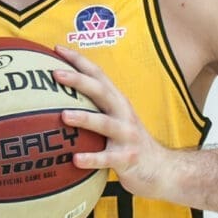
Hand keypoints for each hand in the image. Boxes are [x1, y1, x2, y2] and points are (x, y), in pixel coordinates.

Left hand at [54, 45, 182, 201]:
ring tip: (63, 116)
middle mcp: (123, 114)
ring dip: (84, 118)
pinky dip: (92, 158)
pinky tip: (75, 159)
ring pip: (105, 124)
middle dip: (79, 80)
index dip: (79, 60)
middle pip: (101, 92)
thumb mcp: (115, 119)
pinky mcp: (128, 158)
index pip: (98, 75)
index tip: (56, 49)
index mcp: (117, 102)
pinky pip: (107, 158)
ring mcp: (127, 136)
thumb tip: (57, 99)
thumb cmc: (128, 142)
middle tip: (56, 73)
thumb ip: (95, 108)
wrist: (161, 169)